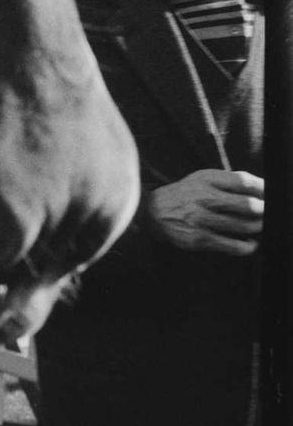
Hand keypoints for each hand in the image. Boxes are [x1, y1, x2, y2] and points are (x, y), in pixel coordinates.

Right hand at [146, 169, 263, 254]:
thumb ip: (229, 182)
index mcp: (205, 179)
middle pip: (248, 205)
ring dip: (259, 228)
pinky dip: (248, 246)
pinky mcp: (198, 239)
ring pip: (244, 226)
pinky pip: (233, 246)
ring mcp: (200, 219)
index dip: (263, 189)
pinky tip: (250, 243)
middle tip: (270, 214)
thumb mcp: (202, 180)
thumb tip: (264, 192)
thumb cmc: (187, 195)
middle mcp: (202, 197)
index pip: (242, 181)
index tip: (272, 195)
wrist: (153, 212)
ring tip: (260, 228)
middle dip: (265, 211)